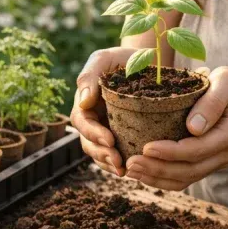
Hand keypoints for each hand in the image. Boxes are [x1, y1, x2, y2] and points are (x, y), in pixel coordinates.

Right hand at [71, 46, 136, 175]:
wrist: (144, 60)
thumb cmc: (121, 58)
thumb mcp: (103, 59)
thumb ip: (89, 76)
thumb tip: (83, 102)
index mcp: (85, 104)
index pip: (83, 123)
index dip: (93, 134)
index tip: (110, 140)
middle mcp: (93, 120)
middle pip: (89, 143)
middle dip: (102, 154)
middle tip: (119, 163)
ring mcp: (106, 130)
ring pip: (101, 153)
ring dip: (110, 164)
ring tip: (125, 171)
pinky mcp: (122, 136)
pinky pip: (118, 155)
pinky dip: (123, 163)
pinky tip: (135, 170)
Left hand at [125, 67, 227, 190]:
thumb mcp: (227, 81)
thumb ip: (212, 101)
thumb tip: (193, 128)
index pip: (199, 149)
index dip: (171, 152)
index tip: (146, 147)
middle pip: (190, 169)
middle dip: (158, 169)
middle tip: (131, 163)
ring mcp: (219, 161)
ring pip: (187, 178)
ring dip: (157, 178)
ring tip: (131, 170)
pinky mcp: (210, 163)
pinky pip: (186, 177)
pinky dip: (163, 179)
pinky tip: (143, 173)